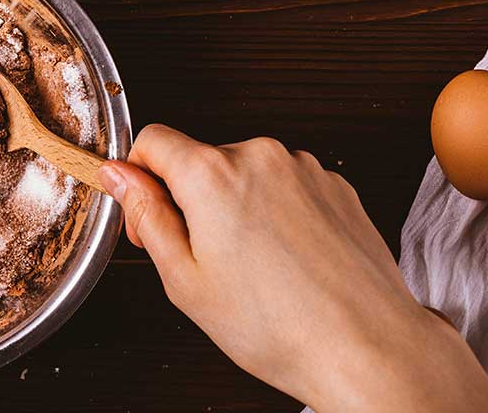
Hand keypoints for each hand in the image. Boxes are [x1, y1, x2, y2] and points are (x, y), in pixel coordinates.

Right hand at [98, 125, 487, 412]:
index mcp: (212, 174)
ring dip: (237, 206)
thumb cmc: (278, 326)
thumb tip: (119, 175)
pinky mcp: (335, 185)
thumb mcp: (184, 279)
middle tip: (204, 261)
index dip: (139, 177)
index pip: (152, 140)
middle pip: (200, 160)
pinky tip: (288, 262)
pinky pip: (286, 185)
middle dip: (191, 200)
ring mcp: (303, 167)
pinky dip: (277, 213)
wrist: (368, 347)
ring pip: (245, 174)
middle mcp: (259, 155)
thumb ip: (145, 215)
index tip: (147, 213)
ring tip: (256, 269)